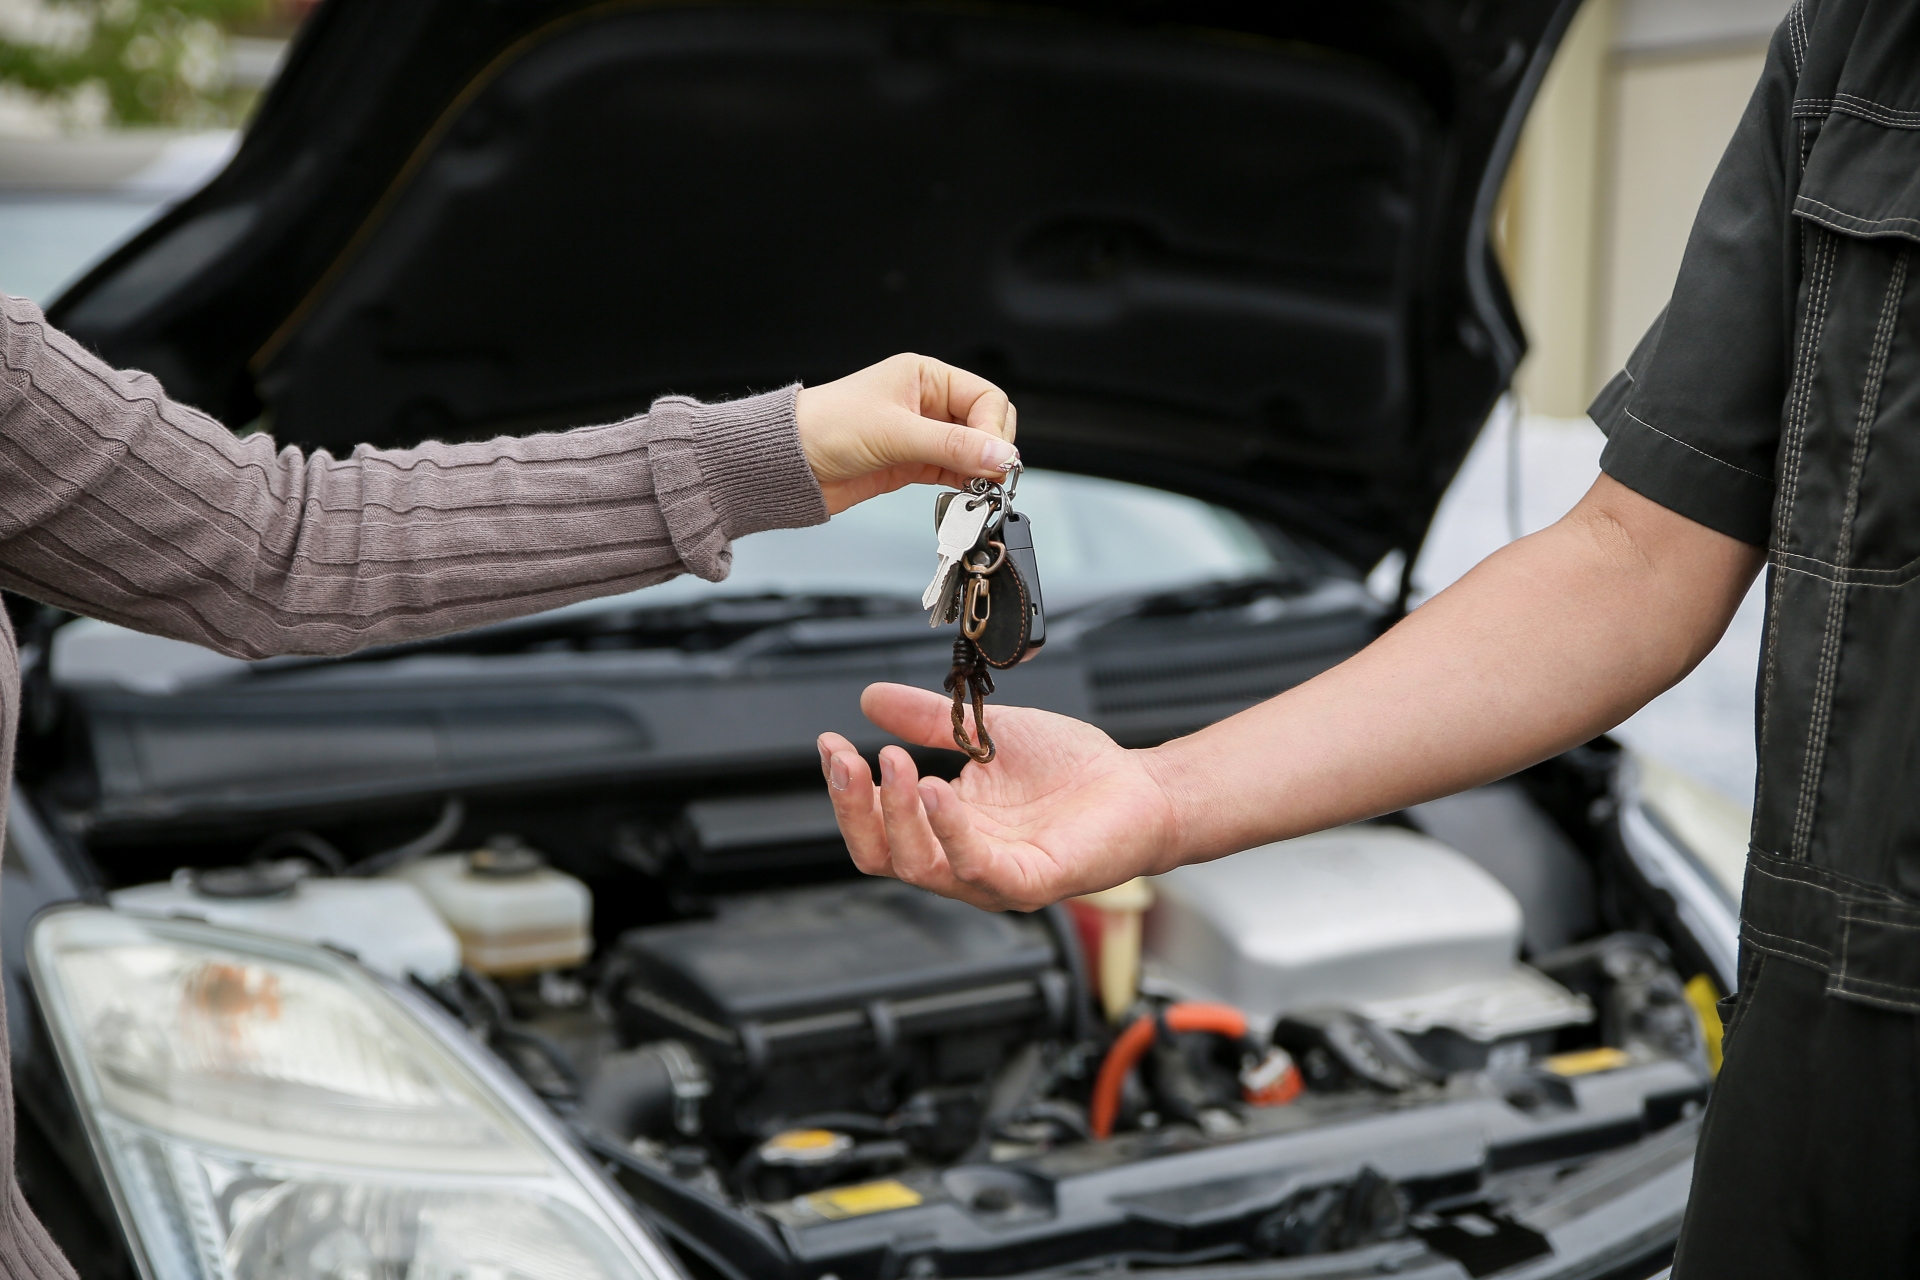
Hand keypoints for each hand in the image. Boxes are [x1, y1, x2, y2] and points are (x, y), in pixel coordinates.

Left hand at [795, 354, 1018, 514]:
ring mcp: (920, 435)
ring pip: (972, 451)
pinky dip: (965, 483)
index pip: (985, 397)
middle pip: (984, 424)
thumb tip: (1000, 454)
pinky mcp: (912, 464)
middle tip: (992, 474)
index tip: (995, 458)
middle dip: (992, 449)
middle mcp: (926, 402)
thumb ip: (952, 445)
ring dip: (981, 469)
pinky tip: (967, 492)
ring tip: (982, 487)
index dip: (994, 429)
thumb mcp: (895, 432)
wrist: (788, 464)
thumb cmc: (824, 427)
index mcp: (925, 376)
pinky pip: (954, 471)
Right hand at [817, 683, 1178, 909]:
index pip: (878, 823)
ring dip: (899, 815)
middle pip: (883, 855)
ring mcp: (994, 877)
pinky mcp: (1031, 882)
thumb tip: (870, 698)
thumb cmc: (1074, 771)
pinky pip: (977, 866)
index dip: (848, 789)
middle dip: (856, 807)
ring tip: (894, 762)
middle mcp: (962, 859)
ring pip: (921, 866)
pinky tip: (938, 790)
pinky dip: (950, 830)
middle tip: (849, 758)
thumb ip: (928, 720)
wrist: (1142, 788)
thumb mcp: (985, 732)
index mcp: (947, 827)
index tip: (831, 743)